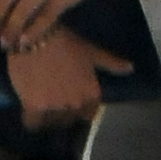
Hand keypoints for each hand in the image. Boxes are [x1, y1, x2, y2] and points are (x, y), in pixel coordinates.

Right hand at [5, 28, 129, 131]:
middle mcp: (76, 104)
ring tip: (41, 105)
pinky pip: (33, 124)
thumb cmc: (64, 41)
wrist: (34, 35)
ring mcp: (55, 107)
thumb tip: (131, 68)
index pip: (88, 115)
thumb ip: (111, 63)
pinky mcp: (34, 107)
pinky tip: (29, 112)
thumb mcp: (91, 51)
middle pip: (69, 120)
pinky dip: (31, 121)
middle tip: (54, 101)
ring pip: (51, 123)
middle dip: (63, 114)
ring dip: (47, 118)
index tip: (70, 103)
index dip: (79, 111)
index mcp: (91, 94)